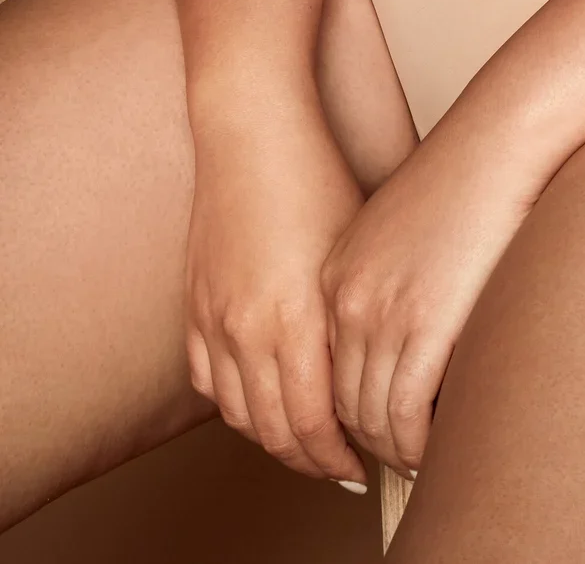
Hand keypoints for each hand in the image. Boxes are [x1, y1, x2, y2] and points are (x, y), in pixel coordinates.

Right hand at [186, 103, 367, 485]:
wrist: (252, 131)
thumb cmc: (316, 177)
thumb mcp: (354, 255)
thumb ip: (353, 325)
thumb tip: (373, 379)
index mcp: (293, 319)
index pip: (312, 424)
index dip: (339, 458)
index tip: (364, 467)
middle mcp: (246, 329)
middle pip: (274, 431)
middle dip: (312, 460)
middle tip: (342, 469)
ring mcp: (213, 319)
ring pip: (238, 414)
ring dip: (273, 439)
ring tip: (307, 442)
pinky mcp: (194, 304)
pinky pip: (207, 381)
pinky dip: (235, 404)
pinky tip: (261, 403)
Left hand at [322, 111, 537, 472]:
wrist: (500, 140)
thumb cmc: (470, 177)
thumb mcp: (407, 231)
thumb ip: (394, 280)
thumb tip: (412, 329)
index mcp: (336, 274)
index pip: (323, 369)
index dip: (345, 411)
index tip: (372, 432)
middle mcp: (344, 297)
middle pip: (339, 401)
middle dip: (365, 442)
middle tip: (397, 463)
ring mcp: (379, 312)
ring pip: (370, 416)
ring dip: (395, 450)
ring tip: (422, 462)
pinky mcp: (422, 323)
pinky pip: (406, 412)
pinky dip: (418, 443)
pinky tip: (440, 447)